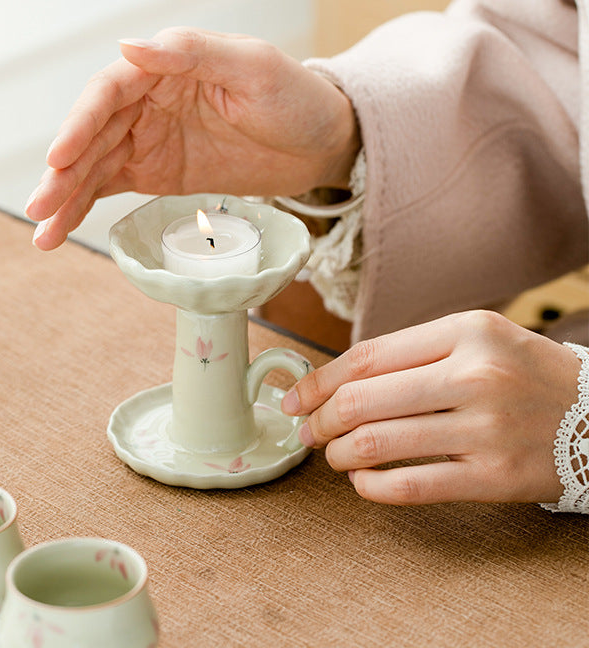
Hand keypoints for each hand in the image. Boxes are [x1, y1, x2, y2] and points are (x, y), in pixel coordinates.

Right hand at [25, 27, 358, 248]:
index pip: (109, 92)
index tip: (58, 157)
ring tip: (42, 234)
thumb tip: (128, 44)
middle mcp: (148, 101)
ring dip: (66, 198)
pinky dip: (85, 207)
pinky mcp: (156, 172)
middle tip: (38, 207)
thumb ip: (192, 54)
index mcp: (166, 66)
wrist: (320, 145)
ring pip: (94, 166)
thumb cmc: (295, 97)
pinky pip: (112, 188)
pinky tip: (61, 230)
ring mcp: (149, 139)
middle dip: (62, 171)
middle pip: (92, 134)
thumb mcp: (253, 68)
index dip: (80, 123)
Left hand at [281, 310, 581, 504]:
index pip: (366, 357)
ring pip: (378, 443)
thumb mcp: (476, 338)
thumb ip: (412, 352)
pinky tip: (362, 481)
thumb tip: (337, 379)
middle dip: (319, 420)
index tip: (294, 397)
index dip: (319, 380)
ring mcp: (486, 427)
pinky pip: (412, 486)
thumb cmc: (523, 373)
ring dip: (339, 454)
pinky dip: (371, 487)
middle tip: (307, 431)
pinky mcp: (495, 476)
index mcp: (464, 331)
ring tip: (334, 455)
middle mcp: (474, 374)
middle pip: (362, 400)